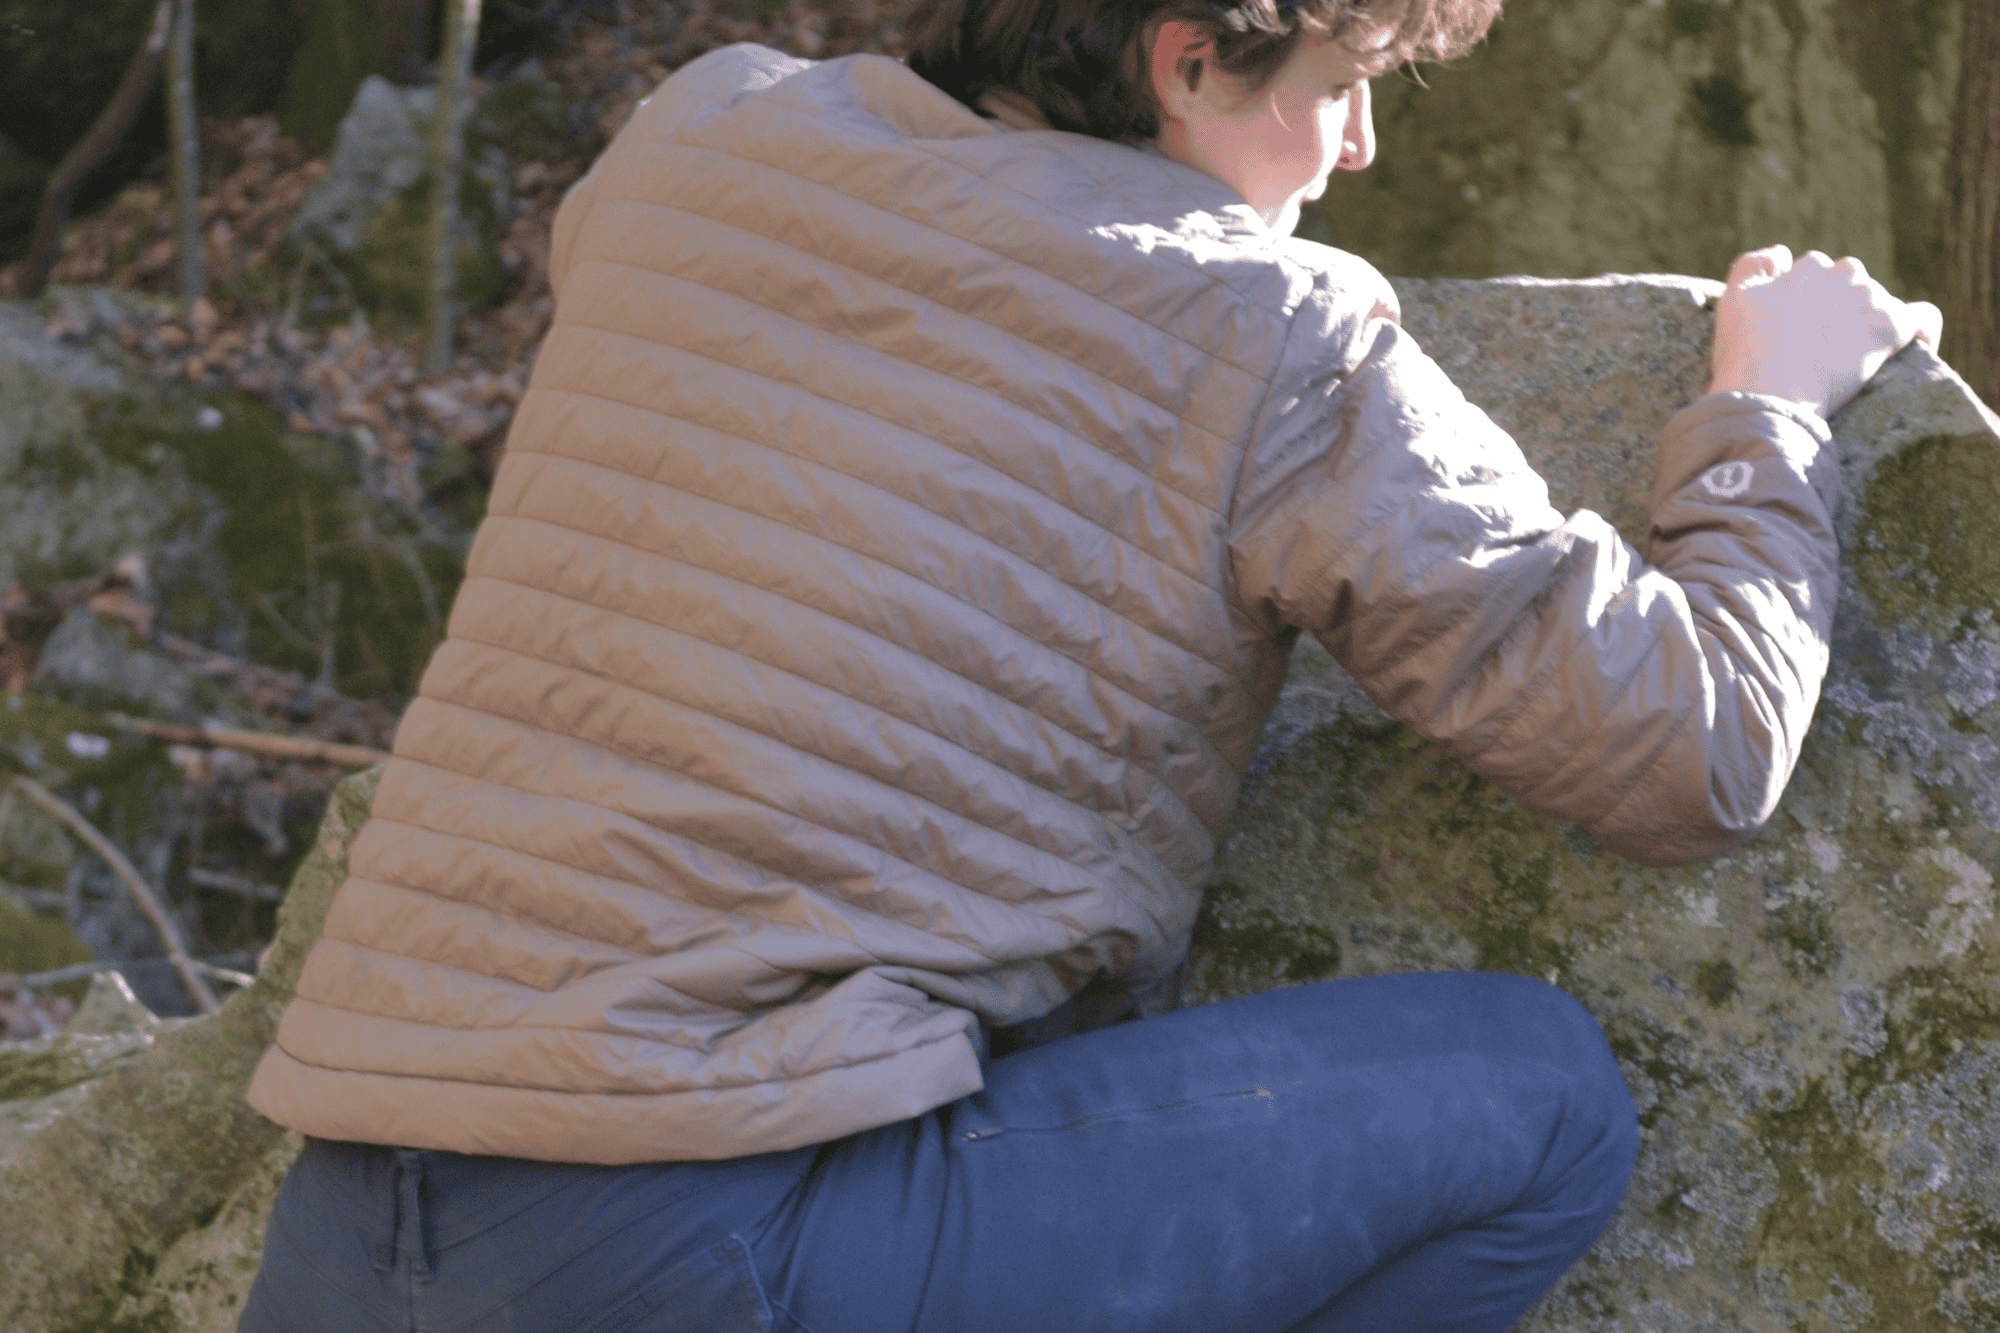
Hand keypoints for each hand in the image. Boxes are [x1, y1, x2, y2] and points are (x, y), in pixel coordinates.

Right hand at [1708, 245, 1942, 417]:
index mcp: (1808, 266)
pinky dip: (1923, 328)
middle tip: (1821, 343)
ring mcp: (1871, 299)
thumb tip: (1783, 253)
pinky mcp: (1893, 327)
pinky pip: (1924, 318)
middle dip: (1839, 304)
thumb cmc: (1746, 351)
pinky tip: (1916, 343)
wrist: (1771, 389)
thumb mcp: (1733, 297)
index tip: (1797, 327)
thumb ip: (1754, 264)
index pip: (1817, 272)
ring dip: (1869, 319)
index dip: (1806, 300)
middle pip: (1850, 282)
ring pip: (1880, 300)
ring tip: (1850, 355)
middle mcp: (1844, 273)